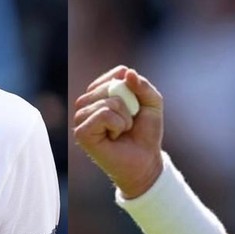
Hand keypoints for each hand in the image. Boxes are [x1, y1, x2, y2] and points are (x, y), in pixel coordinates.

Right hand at [73, 66, 163, 197]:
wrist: (145, 161)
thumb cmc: (145, 133)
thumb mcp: (153, 104)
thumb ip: (144, 85)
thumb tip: (127, 72)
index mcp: (100, 92)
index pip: (118, 73)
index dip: (134, 90)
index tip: (135, 109)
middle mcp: (87, 102)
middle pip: (113, 86)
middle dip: (130, 106)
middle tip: (128, 124)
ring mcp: (81, 117)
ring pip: (109, 102)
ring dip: (124, 118)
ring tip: (121, 131)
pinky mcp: (81, 132)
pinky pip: (104, 114)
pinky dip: (117, 125)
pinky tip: (114, 137)